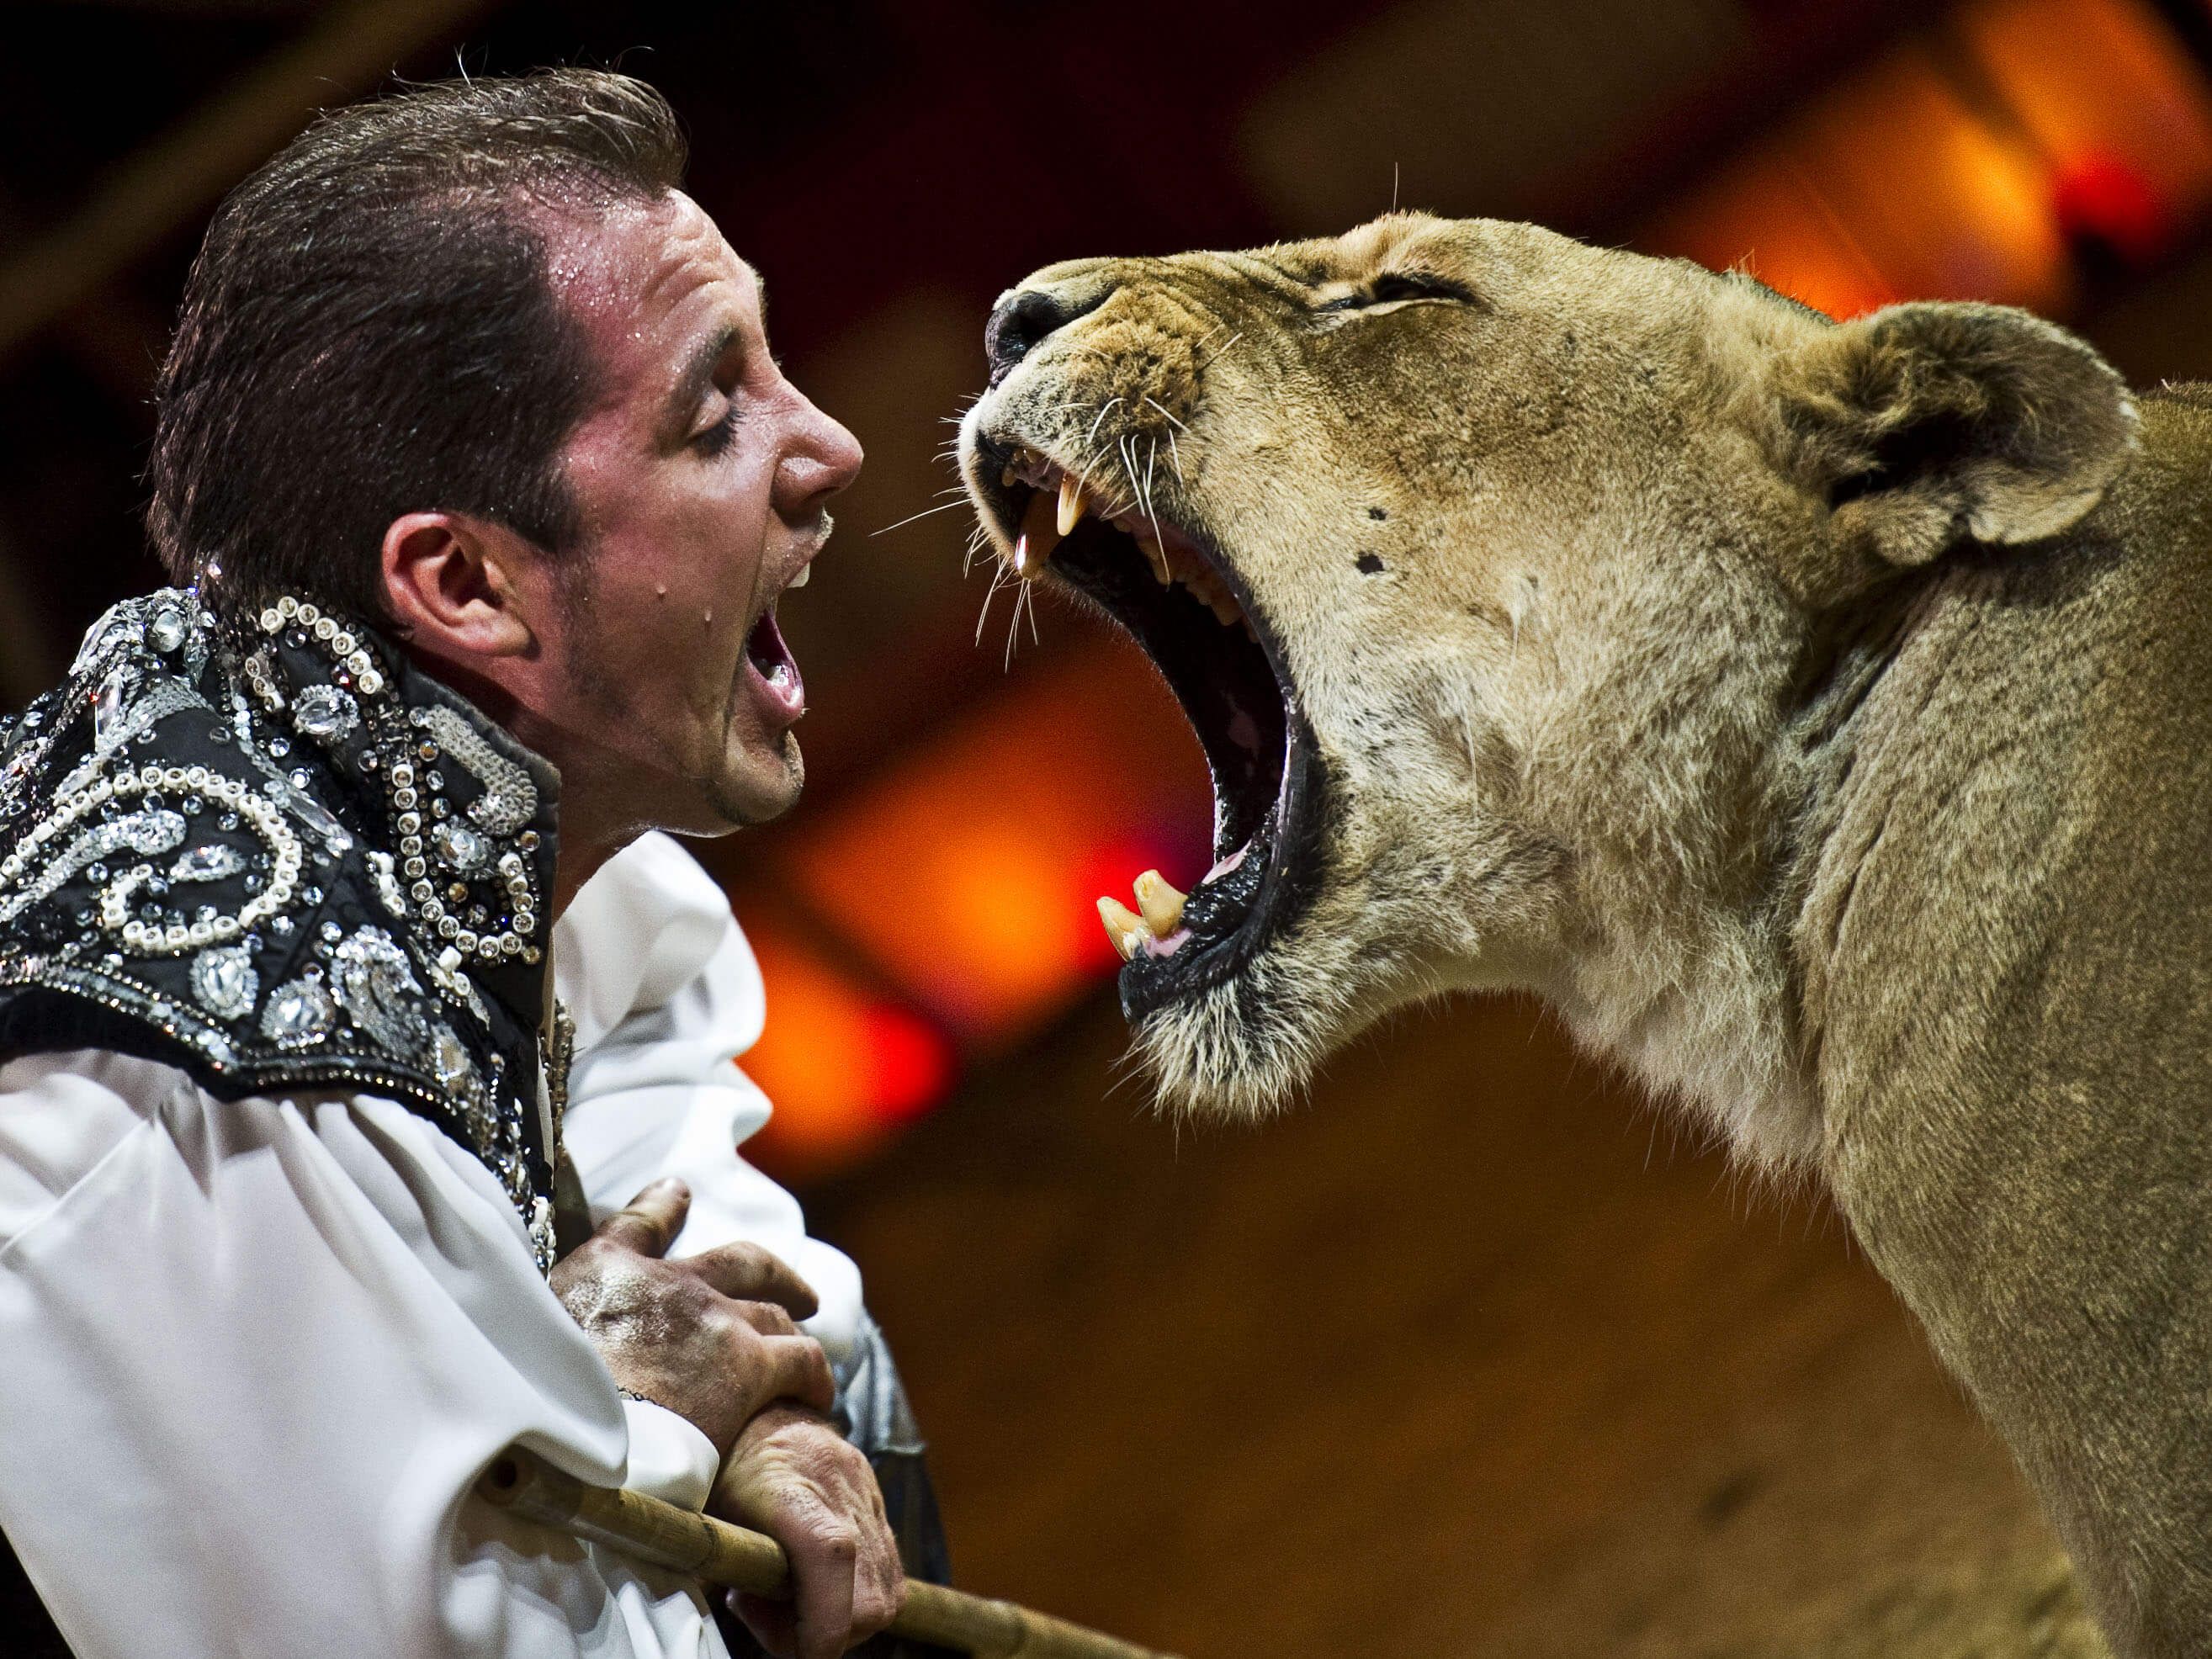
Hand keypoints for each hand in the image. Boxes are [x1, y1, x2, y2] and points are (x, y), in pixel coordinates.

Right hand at [549, 1177, 834, 1457]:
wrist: (573, 1438)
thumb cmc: (538, 1395)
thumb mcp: (528, 1335)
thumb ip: (545, 1318)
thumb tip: (527, 1319)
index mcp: (610, 1269)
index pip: (640, 1223)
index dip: (664, 1206)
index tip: (679, 1193)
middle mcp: (672, 1284)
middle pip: (742, 1264)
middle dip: (773, 1274)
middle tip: (799, 1293)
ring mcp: (716, 1323)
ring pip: (774, 1316)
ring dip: (794, 1328)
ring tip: (807, 1354)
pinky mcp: (750, 1369)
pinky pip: (802, 1362)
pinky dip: (814, 1374)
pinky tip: (819, 1394)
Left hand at [714, 1405, 905, 1658]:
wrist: (756, 1405)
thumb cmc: (718, 1463)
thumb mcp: (704, 1514)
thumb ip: (726, 1565)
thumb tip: (729, 1616)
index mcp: (789, 1488)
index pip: (831, 1557)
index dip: (821, 1626)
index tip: (794, 1649)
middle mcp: (840, 1488)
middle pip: (870, 1600)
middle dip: (827, 1635)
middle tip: (772, 1617)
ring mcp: (866, 1494)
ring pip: (887, 1595)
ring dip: (845, 1619)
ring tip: (792, 1599)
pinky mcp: (875, 1501)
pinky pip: (888, 1574)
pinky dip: (859, 1597)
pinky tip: (813, 1583)